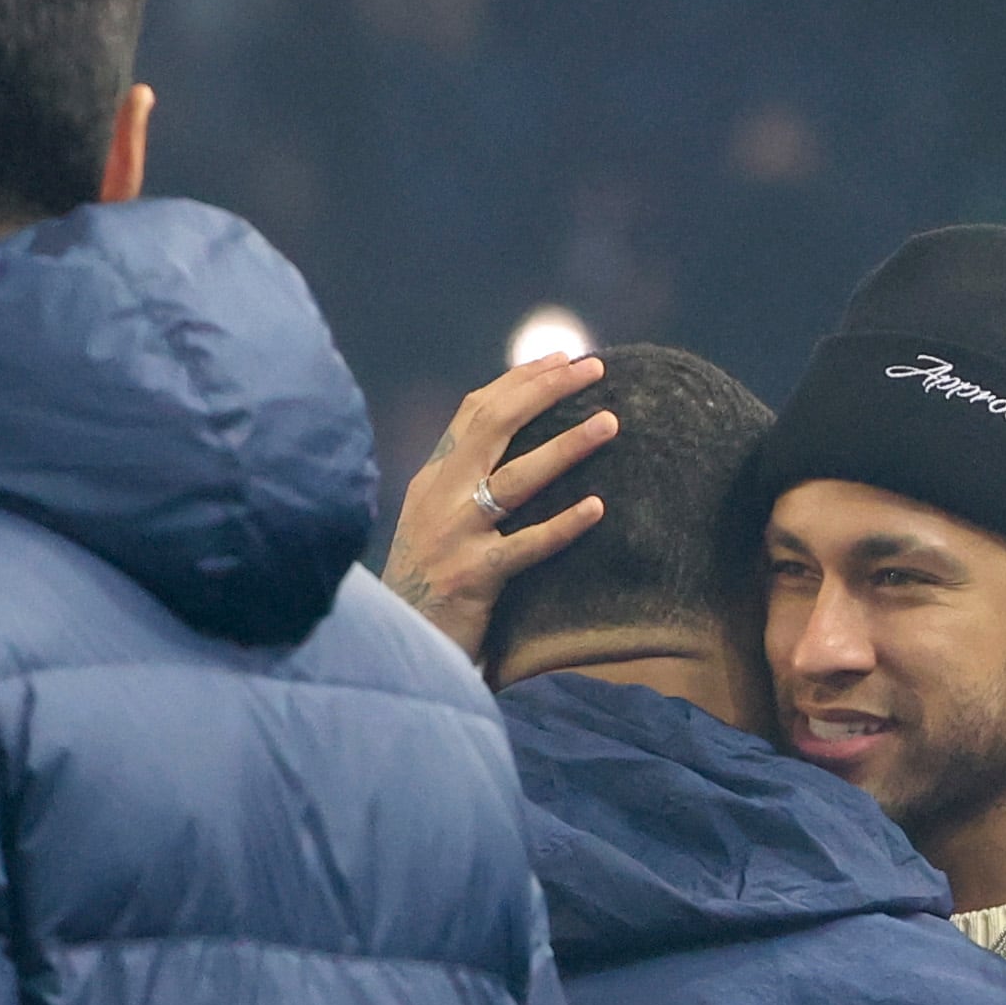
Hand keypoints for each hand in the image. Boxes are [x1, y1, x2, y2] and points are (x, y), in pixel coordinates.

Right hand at [378, 354, 619, 661]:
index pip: (477, 411)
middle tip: (595, 370)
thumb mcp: (435, 524)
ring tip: (609, 423)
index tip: (562, 360)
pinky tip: (597, 508)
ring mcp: (455, 535)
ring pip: (517, 479)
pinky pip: (526, 546)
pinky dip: (563, 526)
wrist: (395, 644)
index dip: (520, 381)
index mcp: (433, 479)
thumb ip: (464, 487)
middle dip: (547, 391)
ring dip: (567, 446)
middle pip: (497, 425)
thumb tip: (512, 451)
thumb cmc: (426, 588)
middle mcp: (440, 496)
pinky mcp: (472, 577)